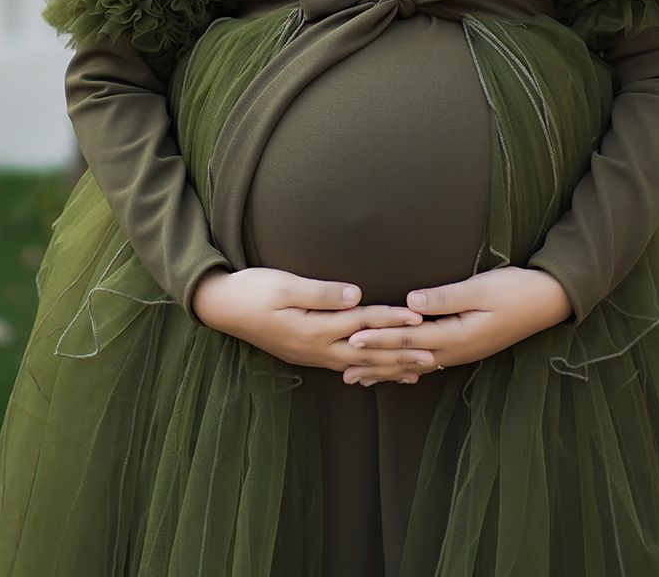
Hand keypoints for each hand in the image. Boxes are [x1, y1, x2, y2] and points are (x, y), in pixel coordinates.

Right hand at [192, 267, 433, 378]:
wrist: (223, 307)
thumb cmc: (253, 290)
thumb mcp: (284, 285)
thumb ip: (321, 293)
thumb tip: (355, 296)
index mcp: (314, 328)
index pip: (363, 323)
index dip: (392, 319)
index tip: (419, 318)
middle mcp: (317, 348)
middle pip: (368, 352)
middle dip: (402, 353)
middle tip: (435, 355)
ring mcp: (313, 355)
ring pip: (360, 365)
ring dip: (391, 367)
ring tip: (419, 370)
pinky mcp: (308, 353)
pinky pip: (346, 367)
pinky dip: (369, 371)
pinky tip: (380, 373)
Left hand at [342, 266, 572, 384]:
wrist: (548, 301)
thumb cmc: (515, 290)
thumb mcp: (481, 289)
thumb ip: (444, 298)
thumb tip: (409, 303)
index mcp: (456, 336)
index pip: (408, 340)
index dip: (378, 339)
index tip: (350, 339)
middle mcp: (455, 350)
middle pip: (406, 359)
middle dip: (374, 363)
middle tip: (342, 371)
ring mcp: (461, 352)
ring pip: (415, 365)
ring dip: (386, 371)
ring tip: (359, 379)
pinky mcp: (465, 347)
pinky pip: (428, 362)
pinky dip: (406, 368)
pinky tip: (397, 373)